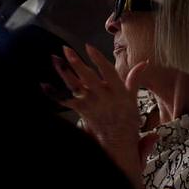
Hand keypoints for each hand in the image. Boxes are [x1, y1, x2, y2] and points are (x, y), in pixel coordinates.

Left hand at [53, 45, 150, 185]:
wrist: (120, 142)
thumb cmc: (127, 118)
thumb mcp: (133, 98)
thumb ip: (135, 79)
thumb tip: (144, 62)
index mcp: (119, 92)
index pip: (109, 72)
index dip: (99, 59)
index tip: (89, 47)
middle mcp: (105, 98)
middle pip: (89, 78)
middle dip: (77, 63)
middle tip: (66, 50)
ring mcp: (92, 105)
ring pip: (76, 87)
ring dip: (64, 73)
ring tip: (55, 60)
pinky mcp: (83, 112)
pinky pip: (67, 101)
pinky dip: (55, 94)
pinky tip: (44, 85)